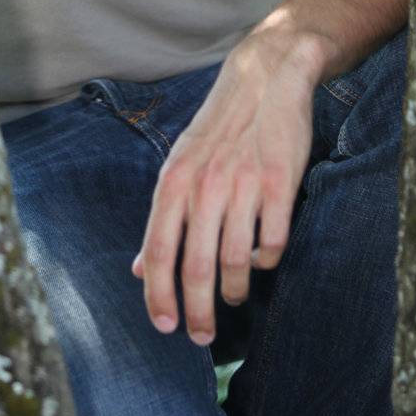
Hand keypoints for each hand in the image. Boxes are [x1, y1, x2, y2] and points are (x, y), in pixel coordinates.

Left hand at [130, 36, 316, 344]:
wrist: (265, 79)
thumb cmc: (219, 130)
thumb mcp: (180, 166)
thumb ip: (162, 219)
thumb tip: (137, 270)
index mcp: (173, 182)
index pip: (157, 252)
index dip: (158, 297)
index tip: (165, 328)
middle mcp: (204, 186)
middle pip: (196, 267)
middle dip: (198, 312)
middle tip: (201, 336)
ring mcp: (243, 185)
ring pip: (236, 262)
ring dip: (235, 290)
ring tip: (235, 296)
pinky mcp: (278, 184)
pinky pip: (272, 243)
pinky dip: (267, 260)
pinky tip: (263, 257)